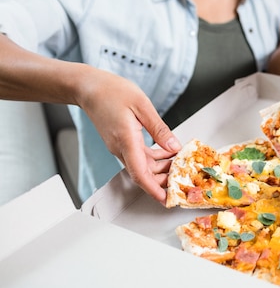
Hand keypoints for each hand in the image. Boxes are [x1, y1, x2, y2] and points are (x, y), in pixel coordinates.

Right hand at [76, 68, 180, 204]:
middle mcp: (120, 148)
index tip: (165, 200)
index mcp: (126, 140)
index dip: (153, 189)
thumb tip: (174, 146)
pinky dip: (155, 157)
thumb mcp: (142, 105)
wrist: (89, 88)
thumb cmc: (111, 91)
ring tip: (179, 162)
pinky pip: (139, 156)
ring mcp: (120, 146)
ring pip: (142, 166)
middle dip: (163, 179)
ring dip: (161, 168)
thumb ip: (159, 128)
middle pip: (144, 173)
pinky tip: (167, 151)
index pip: (140, 173)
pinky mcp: (121, 142)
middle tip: (182, 177)